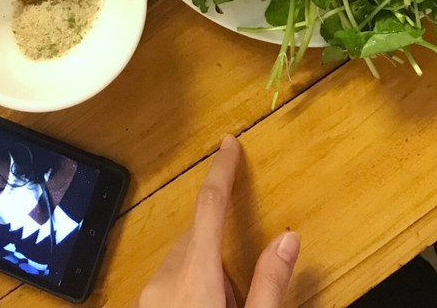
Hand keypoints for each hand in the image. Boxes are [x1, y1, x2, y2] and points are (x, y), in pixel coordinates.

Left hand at [136, 135, 299, 307]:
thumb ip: (269, 284)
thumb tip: (288, 238)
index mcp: (195, 277)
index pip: (209, 207)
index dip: (221, 172)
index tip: (228, 144)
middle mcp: (164, 280)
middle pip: (196, 237)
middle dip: (221, 248)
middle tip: (242, 293)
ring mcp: (148, 296)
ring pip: (181, 260)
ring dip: (204, 270)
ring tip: (225, 307)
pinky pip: (168, 282)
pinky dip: (187, 287)